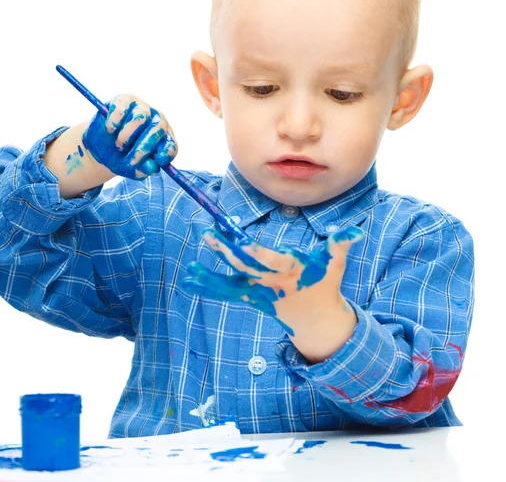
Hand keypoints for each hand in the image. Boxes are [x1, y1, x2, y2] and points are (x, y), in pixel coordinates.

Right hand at [82, 94, 176, 178]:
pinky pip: (122, 108)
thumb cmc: (120, 158)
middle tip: (131, 160)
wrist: (99, 147)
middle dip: (144, 148)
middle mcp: (156, 121)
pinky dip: (115, 121)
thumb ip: (143, 169)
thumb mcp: (130, 168)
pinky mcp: (124, 100)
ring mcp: (141, 108)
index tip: (160, 160)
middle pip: (157, 129)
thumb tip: (153, 169)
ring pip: (140, 117)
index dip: (167, 152)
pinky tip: (111, 130)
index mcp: (163, 139)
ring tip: (119, 145)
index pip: (171, 144)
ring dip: (128, 135)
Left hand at [182, 225, 363, 338]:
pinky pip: (226, 293)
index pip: (272, 261)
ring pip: (231, 283)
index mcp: (291, 270)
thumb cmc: (324, 283)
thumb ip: (341, 244)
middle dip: (226, 251)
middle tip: (208, 234)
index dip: (257, 253)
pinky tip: (188, 279)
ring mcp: (258, 292)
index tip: (243, 243)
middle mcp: (271, 283)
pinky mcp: (250, 297)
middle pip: (245, 267)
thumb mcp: (335, 262)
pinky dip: (207, 286)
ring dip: (210, 275)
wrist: (315, 318)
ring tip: (188, 268)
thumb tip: (356, 231)